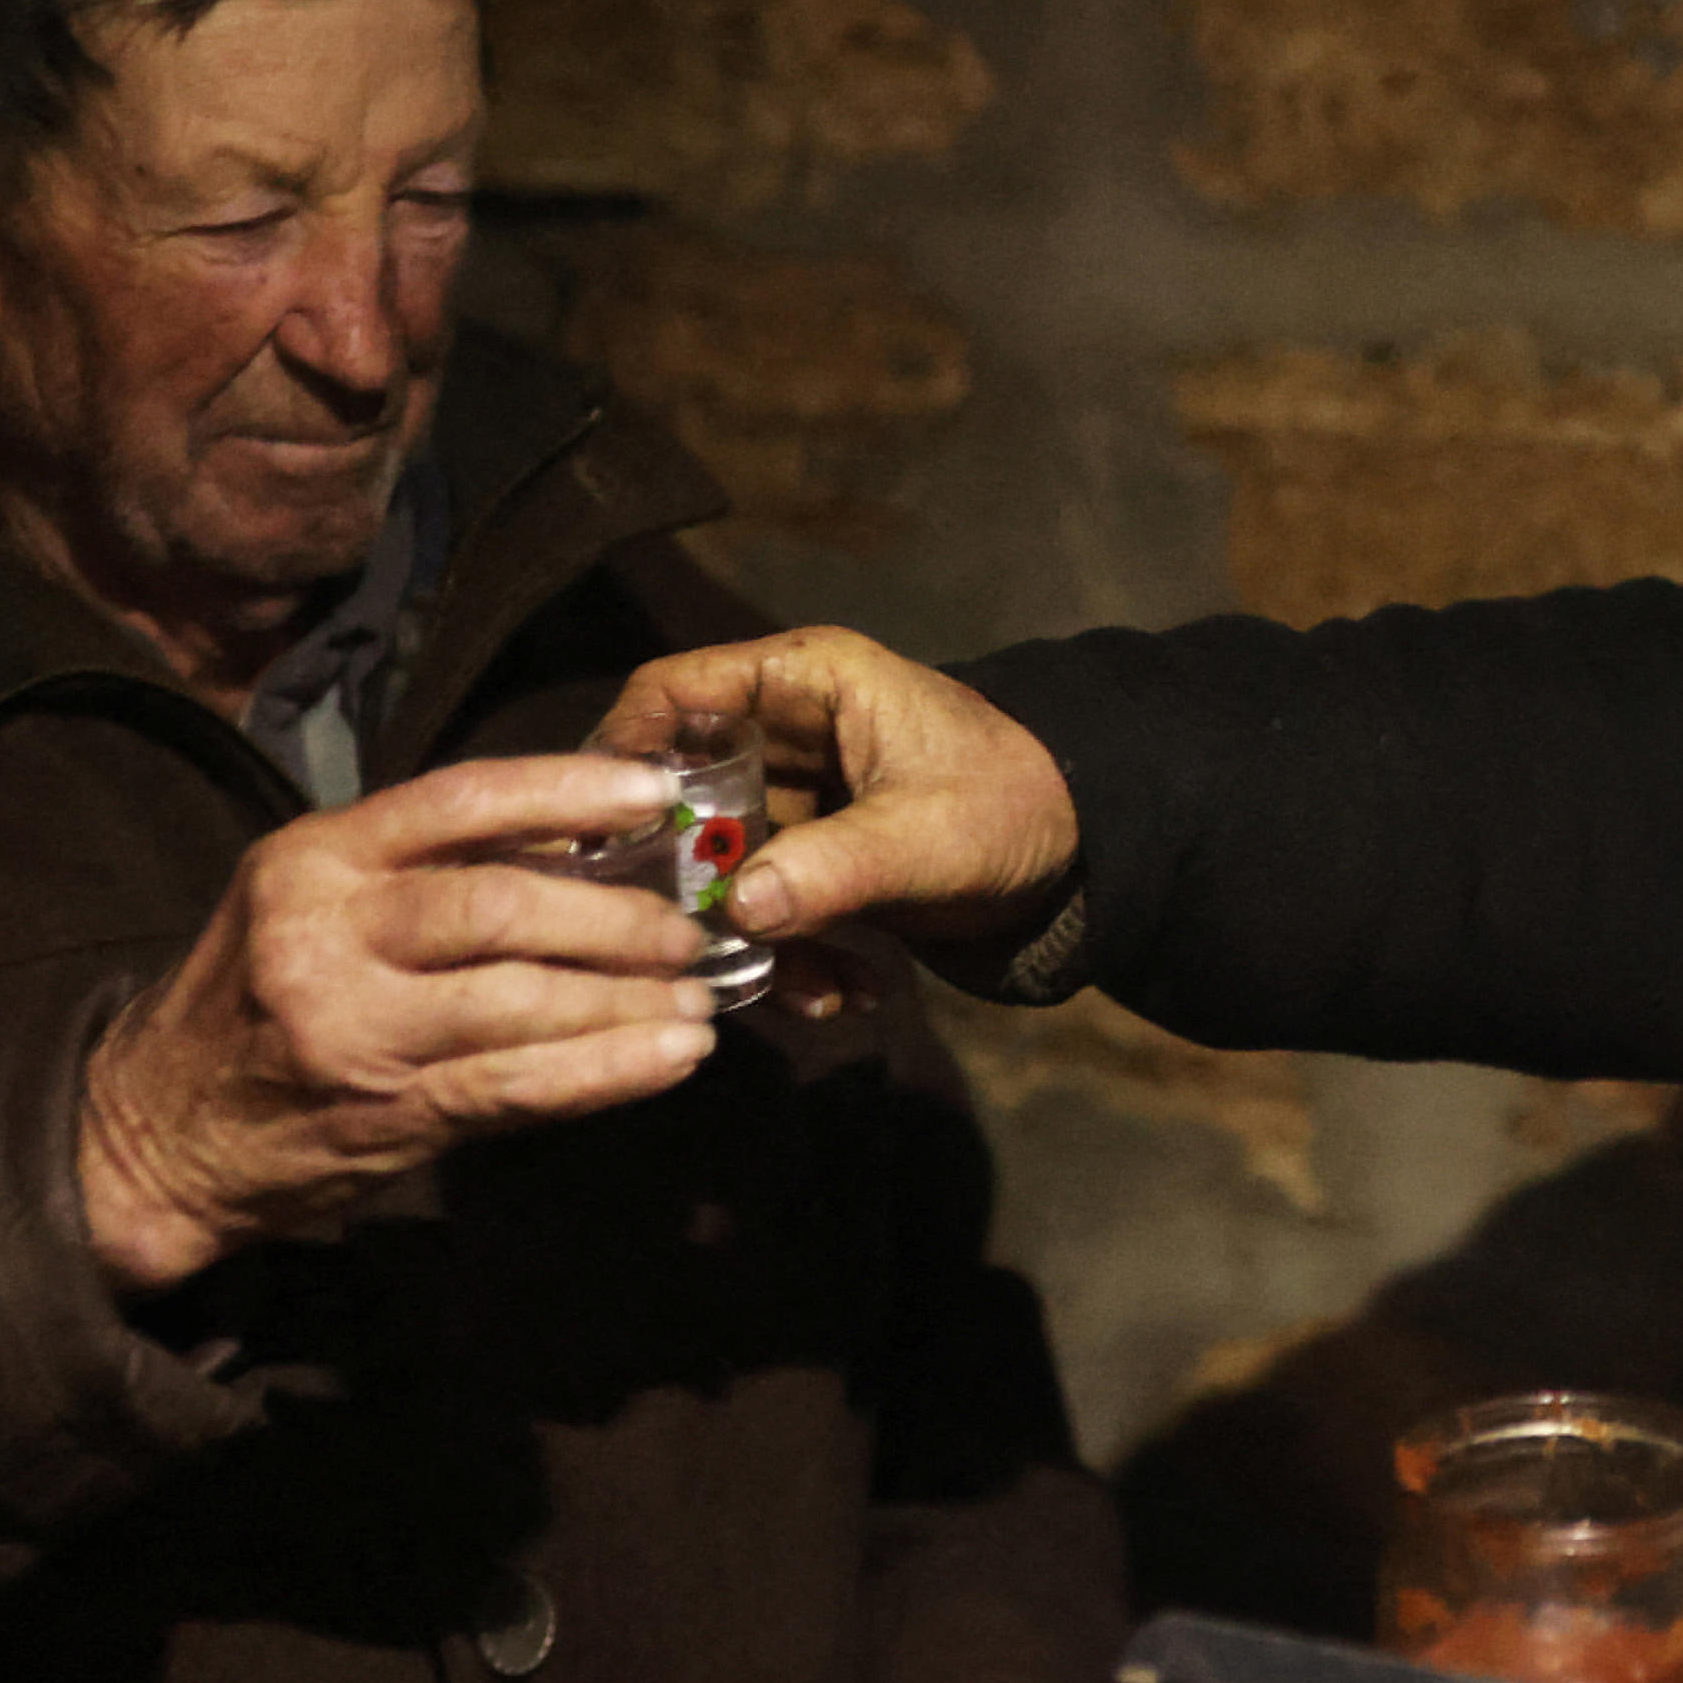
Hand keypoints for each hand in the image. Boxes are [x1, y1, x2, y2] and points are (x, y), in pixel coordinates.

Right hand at [77, 753, 721, 1291]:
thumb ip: (416, 866)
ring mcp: (356, 1028)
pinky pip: (524, 1086)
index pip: (460, 798)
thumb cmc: (253, 999)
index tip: (655, 793)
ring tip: (696, 998)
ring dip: (631, 999)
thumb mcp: (305, 900)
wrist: (157, 1133)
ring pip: (526, 999)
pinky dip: (611, 1070)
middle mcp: (328, 933)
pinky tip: (670, 1058)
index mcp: (313, 858)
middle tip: (687, 930)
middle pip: (505, 906)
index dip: (569, 788)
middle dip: (618, 918)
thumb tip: (577, 839)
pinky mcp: (388, 1113)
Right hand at [594, 631, 1077, 984]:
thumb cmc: (1014, 807)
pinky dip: (791, 957)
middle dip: (680, 879)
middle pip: (679, 792)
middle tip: (667, 947)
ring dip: (746, 938)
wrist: (1087, 857)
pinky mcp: (813, 858)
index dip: (620, 755)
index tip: (594, 838)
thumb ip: (833, 869)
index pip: (672, 693)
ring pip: (720, 865)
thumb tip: (741, 910)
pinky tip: (844, 999)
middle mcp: (786, 731)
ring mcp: (796, 799)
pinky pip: (767, 905)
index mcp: (805, 683)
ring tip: (803, 994)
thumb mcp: (927, 838)